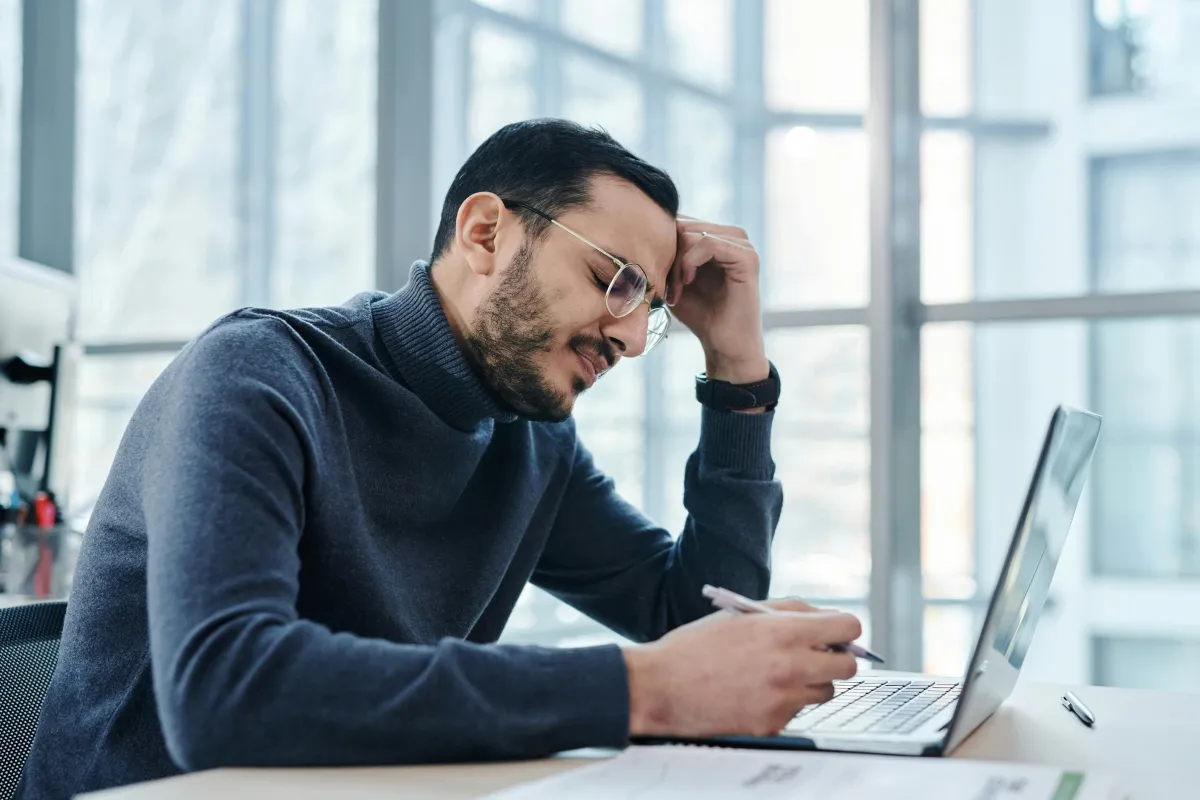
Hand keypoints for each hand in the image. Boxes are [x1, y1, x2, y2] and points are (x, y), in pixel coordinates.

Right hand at [623, 599, 861, 738]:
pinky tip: (757, 693)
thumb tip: (825, 617)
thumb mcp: (742, 614)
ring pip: (826, 692)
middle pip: (848, 666)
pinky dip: (786, 703)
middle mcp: (790, 666)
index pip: (847, 627)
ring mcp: (784, 699)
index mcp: (783, 631)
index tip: (836, 633)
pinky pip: (798, 712)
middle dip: (835, 657)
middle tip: (815, 655)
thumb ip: (788, 611)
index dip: (844, 629)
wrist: (662, 686)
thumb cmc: (696, 646)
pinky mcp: (774, 724)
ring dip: (812, 682)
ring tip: (779, 674)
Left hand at [667, 216, 767, 384]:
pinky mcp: (748, 258)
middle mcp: (732, 234)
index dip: (662, 246)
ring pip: (692, 232)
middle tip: (667, 288)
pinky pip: (708, 243)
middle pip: (682, 225)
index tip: (659, 279)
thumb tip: (643, 231)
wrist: (724, 345)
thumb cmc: (699, 314)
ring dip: (677, 262)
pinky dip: (690, 262)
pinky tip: (686, 282)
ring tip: (676, 289)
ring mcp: (743, 244)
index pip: (679, 220)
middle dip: (668, 255)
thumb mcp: (674, 278)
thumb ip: (666, 253)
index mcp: (718, 235)